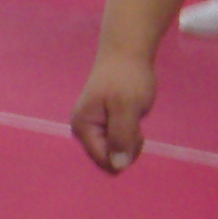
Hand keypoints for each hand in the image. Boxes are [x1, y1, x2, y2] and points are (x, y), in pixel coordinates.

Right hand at [70, 48, 156, 173]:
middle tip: (134, 121)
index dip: (124, 152)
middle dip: (126, 146)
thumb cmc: (126, 79)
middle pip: (108, 158)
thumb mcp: (126, 108)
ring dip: (129, 138)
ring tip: (133, 115)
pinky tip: (130, 114)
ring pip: (115, 149)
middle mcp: (83, 130)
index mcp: (83, 128)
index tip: (134, 131)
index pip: (104, 160)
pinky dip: (128, 131)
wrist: (126, 52)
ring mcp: (92, 126)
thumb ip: (121, 137)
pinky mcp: (103, 121)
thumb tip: (118, 166)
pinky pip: (117, 139)